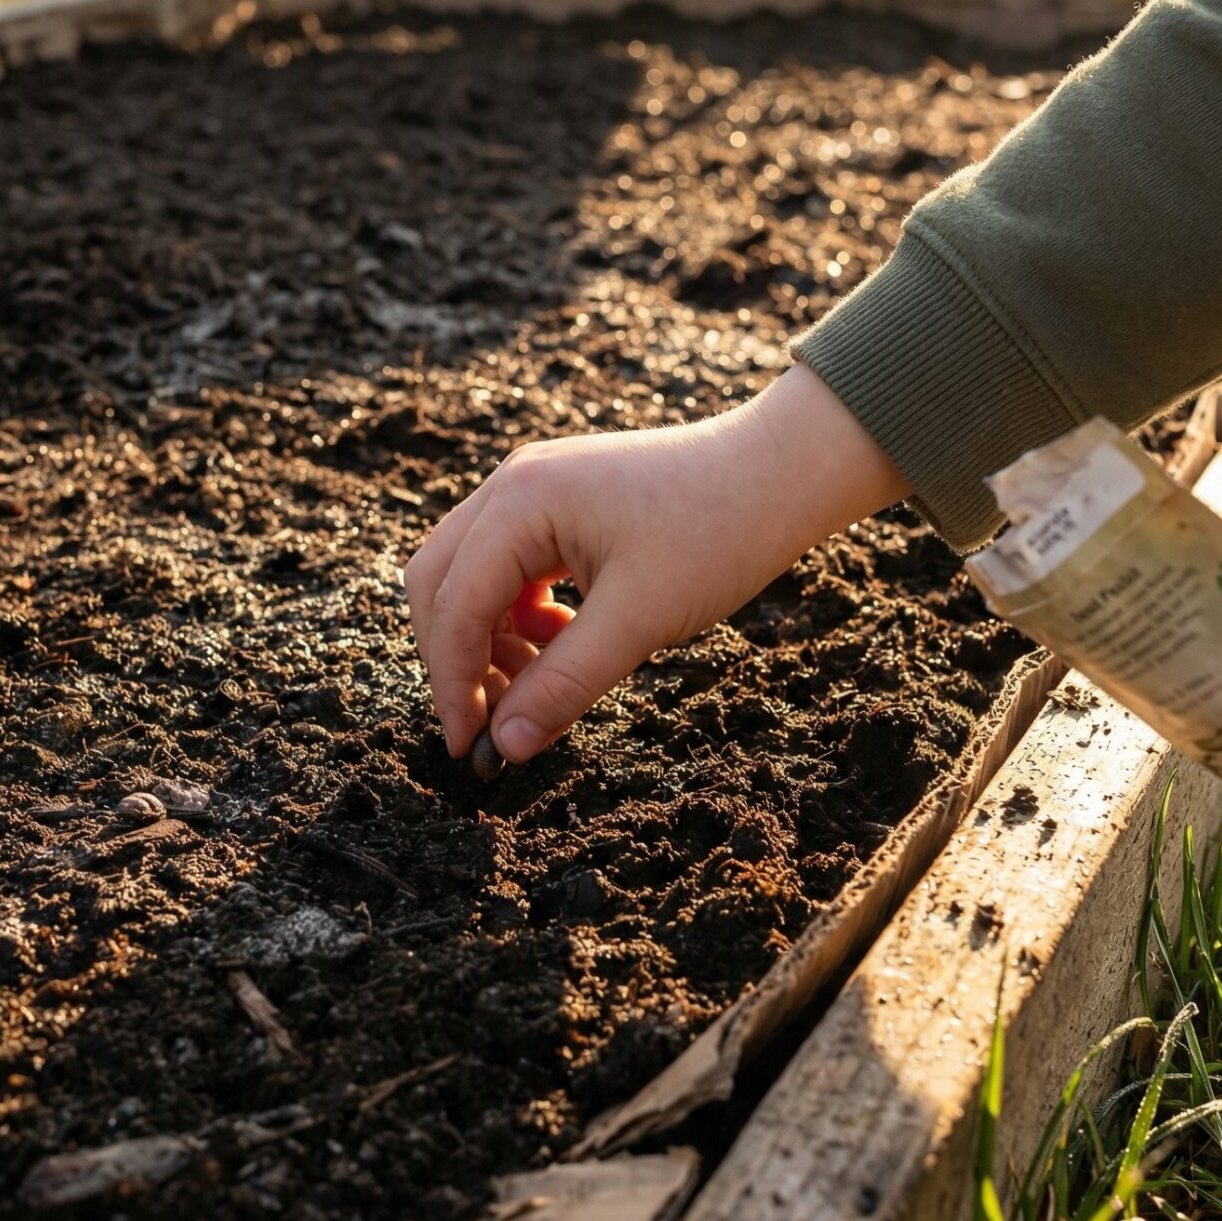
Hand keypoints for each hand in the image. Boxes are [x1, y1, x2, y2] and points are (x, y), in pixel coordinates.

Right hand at [404, 364, 905, 763]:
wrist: (782, 472)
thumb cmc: (718, 533)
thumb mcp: (639, 620)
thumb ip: (563, 684)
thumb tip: (506, 748)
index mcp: (522, 502)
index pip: (454, 604)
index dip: (454, 683)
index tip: (471, 749)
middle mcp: (514, 486)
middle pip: (439, 583)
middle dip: (455, 659)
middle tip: (485, 728)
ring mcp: (536, 490)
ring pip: (471, 576)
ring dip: (488, 641)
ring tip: (534, 693)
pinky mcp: (562, 505)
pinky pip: (511, 568)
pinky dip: (519, 618)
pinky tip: (559, 648)